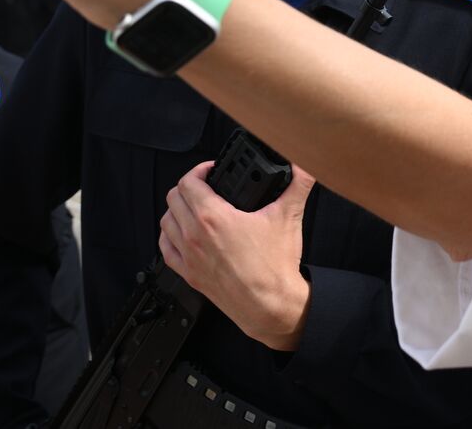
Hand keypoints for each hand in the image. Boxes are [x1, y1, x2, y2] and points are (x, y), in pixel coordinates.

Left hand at [161, 161, 316, 351]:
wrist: (270, 305)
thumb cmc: (274, 268)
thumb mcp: (289, 216)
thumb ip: (299, 184)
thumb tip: (306, 166)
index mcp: (213, 217)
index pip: (189, 182)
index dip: (200, 170)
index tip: (212, 170)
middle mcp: (195, 235)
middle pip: (174, 198)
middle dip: (189, 186)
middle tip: (206, 185)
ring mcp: (189, 256)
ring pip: (166, 221)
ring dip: (177, 209)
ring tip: (195, 206)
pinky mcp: (189, 274)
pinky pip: (165, 248)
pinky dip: (170, 236)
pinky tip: (183, 233)